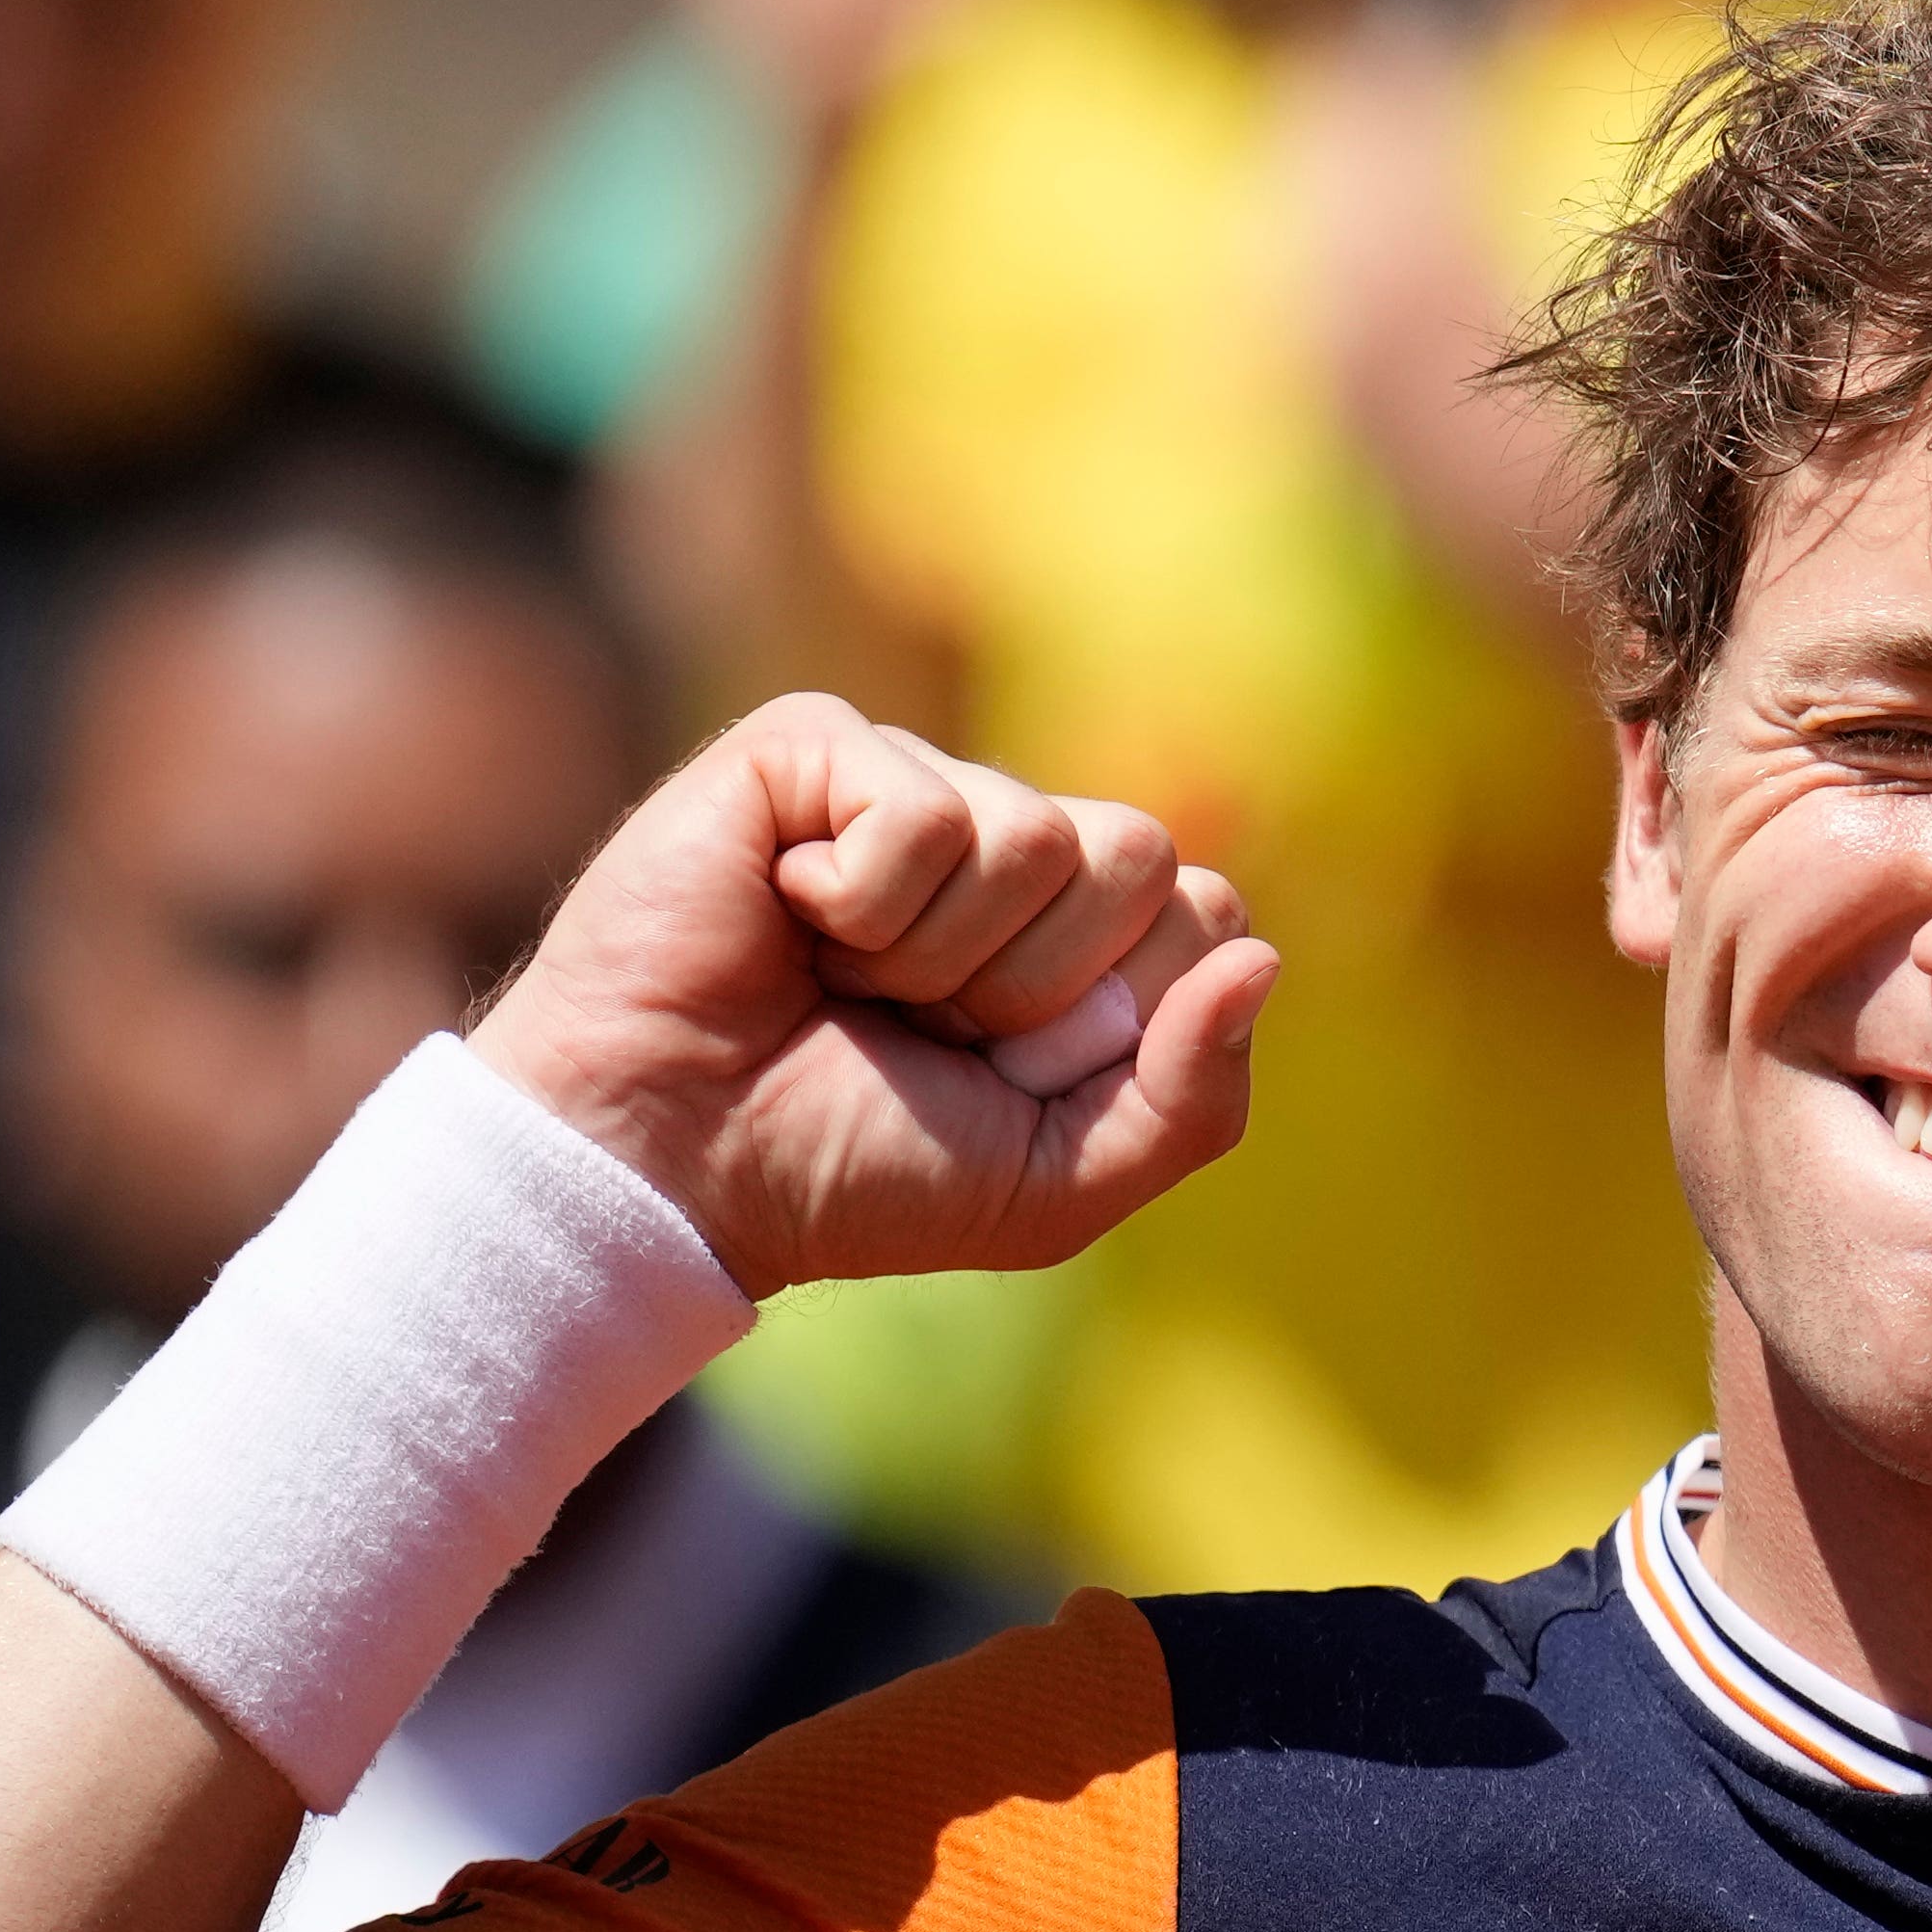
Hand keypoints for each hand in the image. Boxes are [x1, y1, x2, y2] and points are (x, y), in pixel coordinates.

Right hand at [470, 697, 1274, 1293]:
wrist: (672, 1170)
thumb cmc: (852, 1174)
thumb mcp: (1060, 1184)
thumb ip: (1196, 1101)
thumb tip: (1260, 959)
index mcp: (1077, 932)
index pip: (1205, 914)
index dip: (1120, 1016)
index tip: (1009, 1072)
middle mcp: (1005, 841)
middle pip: (1142, 855)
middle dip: (1038, 983)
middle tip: (924, 1026)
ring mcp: (909, 782)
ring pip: (1035, 834)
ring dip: (939, 955)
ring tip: (844, 981)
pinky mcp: (812, 747)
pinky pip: (922, 813)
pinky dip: (864, 907)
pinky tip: (787, 920)